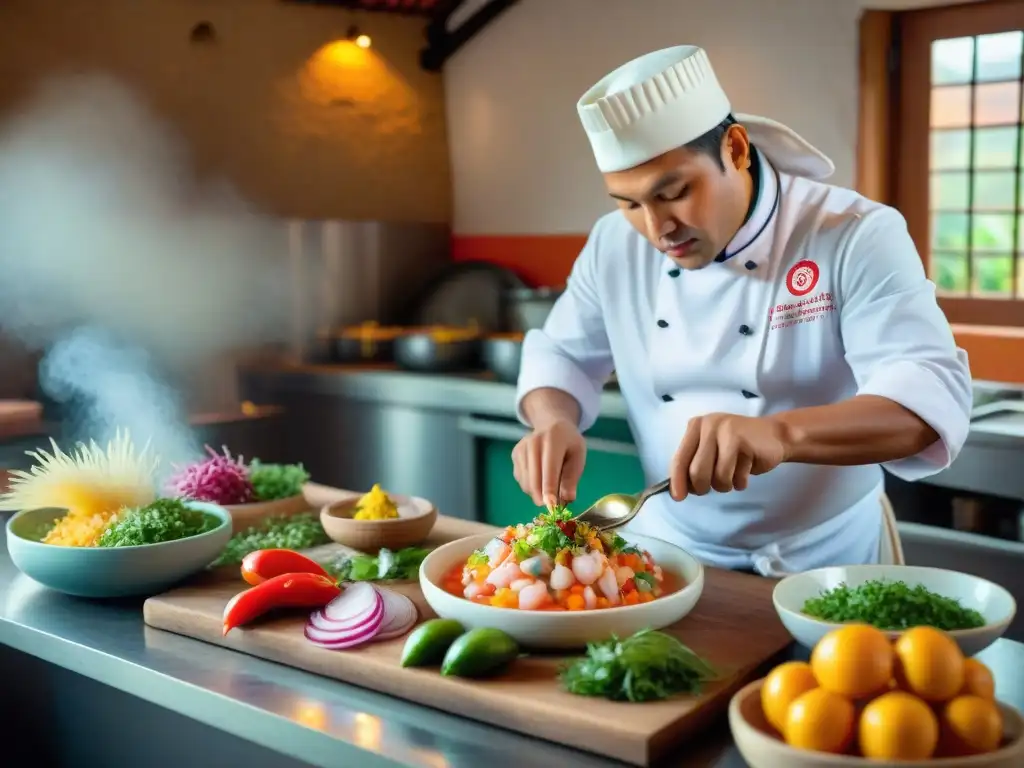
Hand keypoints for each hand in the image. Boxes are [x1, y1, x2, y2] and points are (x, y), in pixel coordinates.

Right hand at [512, 418, 586, 506]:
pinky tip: (540, 477)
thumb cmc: (569, 443)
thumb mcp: (578, 457)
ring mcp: (522, 448)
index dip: (549, 489)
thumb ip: (572, 478)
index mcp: (553, 440)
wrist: (552, 425)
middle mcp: (533, 442)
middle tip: (552, 505)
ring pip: (526, 482)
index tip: (551, 506)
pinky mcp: (515, 454)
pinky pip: (521, 479)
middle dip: (542, 496)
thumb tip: (567, 499)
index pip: (549, 469)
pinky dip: (530, 486)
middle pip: (534, 478)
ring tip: (550, 487)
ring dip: (537, 492)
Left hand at [669, 413, 788, 500]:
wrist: (775, 435)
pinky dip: (741, 482)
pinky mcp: (744, 442)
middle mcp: (708, 425)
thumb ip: (694, 463)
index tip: (678, 498)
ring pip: (718, 477)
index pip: (679, 459)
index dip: (677, 481)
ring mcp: (726, 431)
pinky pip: (736, 477)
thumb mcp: (711, 450)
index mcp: (695, 426)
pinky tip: (747, 469)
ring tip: (734, 474)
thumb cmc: (738, 447)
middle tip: (714, 486)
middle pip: (696, 472)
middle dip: (703, 487)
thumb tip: (678, 490)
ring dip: (726, 485)